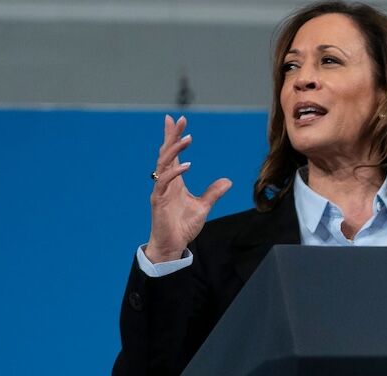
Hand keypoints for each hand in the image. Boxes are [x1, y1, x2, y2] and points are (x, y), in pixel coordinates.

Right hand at [145, 115, 231, 262]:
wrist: (173, 244)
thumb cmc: (183, 226)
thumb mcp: (203, 207)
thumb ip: (213, 193)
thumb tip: (228, 181)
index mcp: (174, 181)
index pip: (173, 154)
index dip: (174, 137)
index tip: (178, 120)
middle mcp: (165, 182)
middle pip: (166, 153)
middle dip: (172, 136)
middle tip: (178, 120)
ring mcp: (160, 190)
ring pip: (163, 164)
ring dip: (174, 150)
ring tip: (186, 138)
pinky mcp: (158, 200)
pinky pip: (164, 182)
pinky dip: (175, 173)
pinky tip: (186, 166)